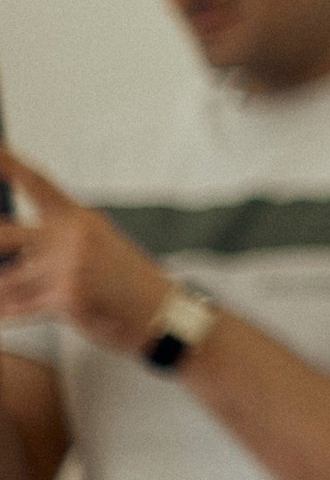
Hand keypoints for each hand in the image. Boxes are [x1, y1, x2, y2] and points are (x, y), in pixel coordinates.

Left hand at [0, 146, 175, 356]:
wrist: (162, 311)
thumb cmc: (127, 282)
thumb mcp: (96, 245)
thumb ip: (52, 239)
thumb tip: (8, 246)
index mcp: (80, 218)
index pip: (38, 184)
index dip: (9, 164)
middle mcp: (73, 235)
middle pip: (4, 235)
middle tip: (0, 258)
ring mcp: (70, 263)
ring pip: (5, 279)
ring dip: (5, 294)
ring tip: (22, 299)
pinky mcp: (68, 294)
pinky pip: (16, 308)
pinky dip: (9, 314)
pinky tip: (12, 314)